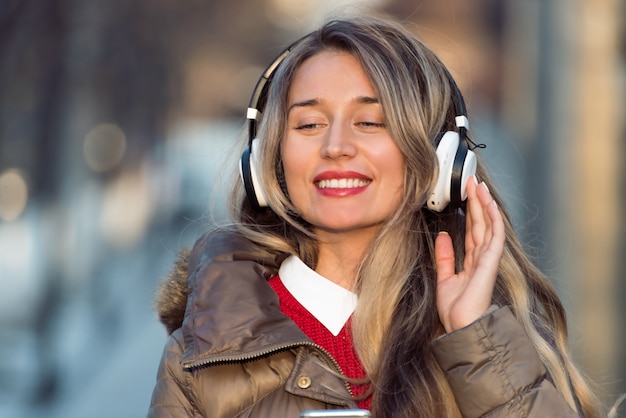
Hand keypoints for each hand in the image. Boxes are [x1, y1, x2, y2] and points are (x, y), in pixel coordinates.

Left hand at [434, 176, 504, 332]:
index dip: (470, 210)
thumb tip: (443, 236)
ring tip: (478, 185)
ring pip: (488, 224)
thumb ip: (445, 257)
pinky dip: (492, 218)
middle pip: (480, 222)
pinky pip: (494, 235)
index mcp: (472, 261)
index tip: (465, 193)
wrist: (461, 326)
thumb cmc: (455, 310)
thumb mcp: (445, 278)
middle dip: (476, 201)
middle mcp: (482, 257)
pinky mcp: (491, 262)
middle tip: (472, 180)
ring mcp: (488, 258)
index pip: (472, 230)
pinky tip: (488, 204)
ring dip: (484, 204)